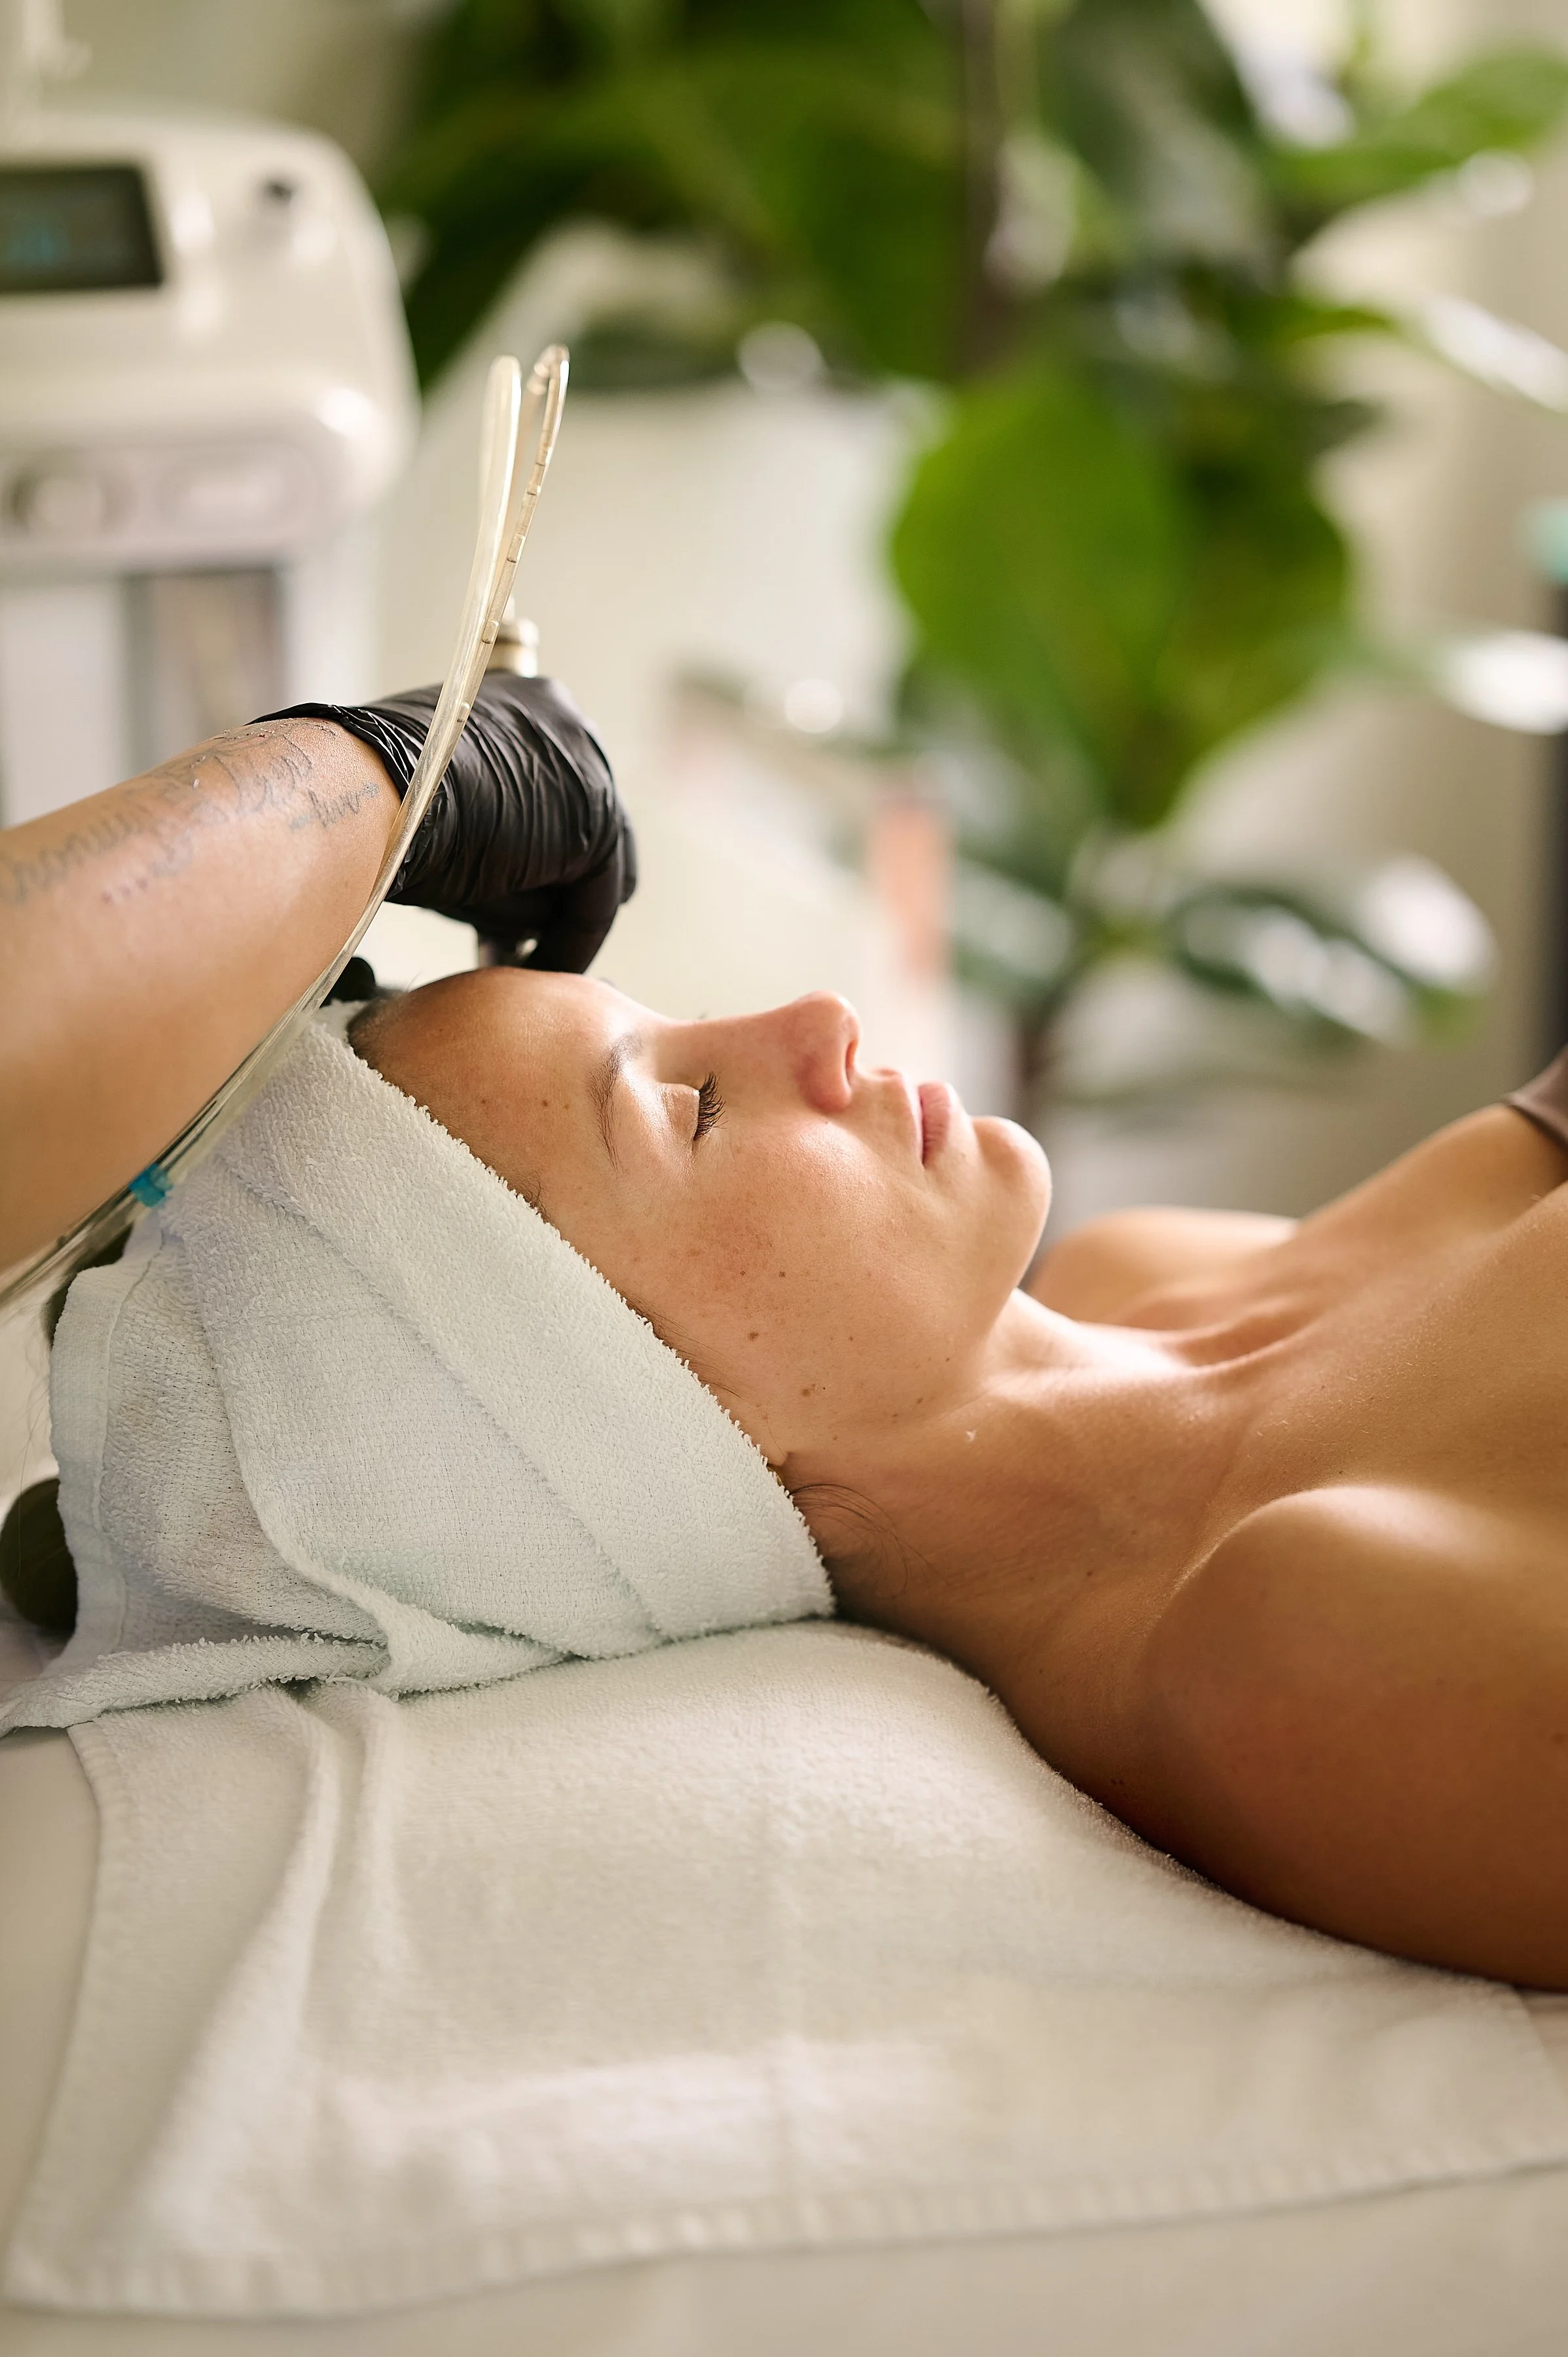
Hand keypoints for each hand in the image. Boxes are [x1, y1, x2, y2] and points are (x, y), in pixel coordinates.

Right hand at [259, 673, 634, 971]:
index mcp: (525, 704)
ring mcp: (590, 769)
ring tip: (508, 954)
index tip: (506, 898)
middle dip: (555, 888)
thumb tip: (497, 895)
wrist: (371, 794)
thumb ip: (482, 826)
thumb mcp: (433, 798)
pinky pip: (596, 902)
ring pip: (587, 869)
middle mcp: (567, 724)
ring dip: (550, 916)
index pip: (554, 790)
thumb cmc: (377, 798)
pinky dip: (569, 942)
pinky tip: (535, 970)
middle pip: (582, 828)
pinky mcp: (599, 822)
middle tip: (522, 941)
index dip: (536, 853)